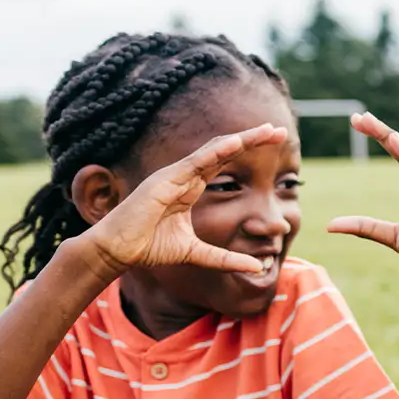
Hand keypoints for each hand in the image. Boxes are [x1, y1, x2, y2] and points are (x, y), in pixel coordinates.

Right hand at [83, 124, 288, 274]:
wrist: (119, 250)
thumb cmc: (150, 247)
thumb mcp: (197, 254)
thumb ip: (225, 259)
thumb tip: (257, 267)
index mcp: (190, 188)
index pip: (224, 163)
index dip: (247, 152)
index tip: (275, 145)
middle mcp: (184, 176)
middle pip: (223, 150)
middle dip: (251, 139)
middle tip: (279, 131)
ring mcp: (174, 176)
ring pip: (213, 151)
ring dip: (240, 140)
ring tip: (266, 131)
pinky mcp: (164, 181)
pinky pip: (194, 163)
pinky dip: (216, 152)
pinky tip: (236, 143)